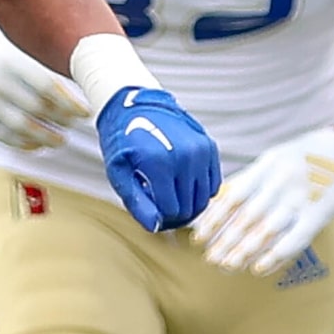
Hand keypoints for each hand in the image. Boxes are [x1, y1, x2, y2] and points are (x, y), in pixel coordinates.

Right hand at [0, 16, 88, 151]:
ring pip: (24, 128)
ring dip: (48, 137)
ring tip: (61, 139)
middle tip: (77, 123)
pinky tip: (37, 143)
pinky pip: (5, 137)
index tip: (85, 110)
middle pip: (40, 109)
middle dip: (63, 120)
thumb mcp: (8, 41)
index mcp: (9, 61)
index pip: (49, 87)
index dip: (71, 103)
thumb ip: (37, 55)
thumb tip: (76, 68)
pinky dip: (25, 143)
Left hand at [95, 87, 221, 231]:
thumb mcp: (119, 173)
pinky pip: (214, 184)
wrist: (135, 105)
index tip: (149, 212)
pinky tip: (182, 185)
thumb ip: (137, 202)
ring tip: (169, 197)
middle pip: (189, 207)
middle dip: (174, 214)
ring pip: (203, 199)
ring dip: (188, 205)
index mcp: (160, 164)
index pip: (170, 211)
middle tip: (159, 207)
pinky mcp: (210, 147)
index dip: (159, 218)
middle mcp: (185, 156)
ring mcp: (201, 150)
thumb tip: (156, 227)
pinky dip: (200, 191)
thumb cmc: (122, 142)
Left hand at [192, 125, 333, 275]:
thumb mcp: (275, 160)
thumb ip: (250, 181)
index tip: (198, 238)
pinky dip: (275, 256)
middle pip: (246, 216)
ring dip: (244, 251)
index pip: (232, 196)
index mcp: (266, 165)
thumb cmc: (306, 158)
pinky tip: (259, 269)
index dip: (213, 220)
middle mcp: (281, 180)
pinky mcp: (321, 211)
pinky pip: (295, 238)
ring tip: (228, 266)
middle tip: (210, 259)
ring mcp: (302, 196)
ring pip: (267, 230)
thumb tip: (215, 206)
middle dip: (225, 241)